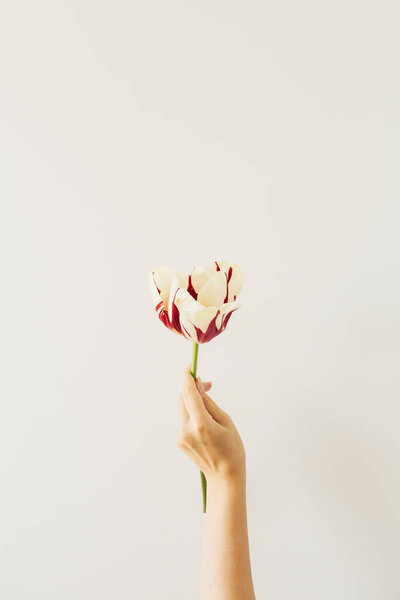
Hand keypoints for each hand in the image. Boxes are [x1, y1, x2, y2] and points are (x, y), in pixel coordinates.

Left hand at [176, 366, 245, 484]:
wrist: (224, 477)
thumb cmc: (232, 449)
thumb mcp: (226, 421)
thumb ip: (209, 403)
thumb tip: (198, 386)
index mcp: (201, 425)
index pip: (188, 394)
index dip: (187, 378)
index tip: (189, 367)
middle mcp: (186, 430)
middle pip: (183, 399)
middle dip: (192, 388)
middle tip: (208, 386)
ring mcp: (180, 437)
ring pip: (181, 408)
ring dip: (191, 400)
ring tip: (208, 405)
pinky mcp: (179, 441)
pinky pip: (183, 419)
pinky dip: (190, 413)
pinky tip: (204, 420)